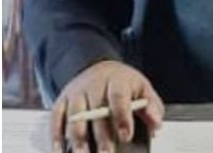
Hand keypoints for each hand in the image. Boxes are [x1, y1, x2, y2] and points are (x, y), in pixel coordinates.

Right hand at [50, 60, 164, 152]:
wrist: (97, 67)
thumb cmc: (122, 84)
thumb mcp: (141, 88)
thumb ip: (151, 107)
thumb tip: (156, 124)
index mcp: (116, 80)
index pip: (118, 97)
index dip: (122, 117)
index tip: (125, 135)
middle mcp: (93, 85)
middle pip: (96, 111)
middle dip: (102, 136)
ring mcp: (75, 93)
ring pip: (75, 118)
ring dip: (78, 140)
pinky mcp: (61, 101)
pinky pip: (56, 119)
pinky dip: (56, 137)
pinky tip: (60, 151)